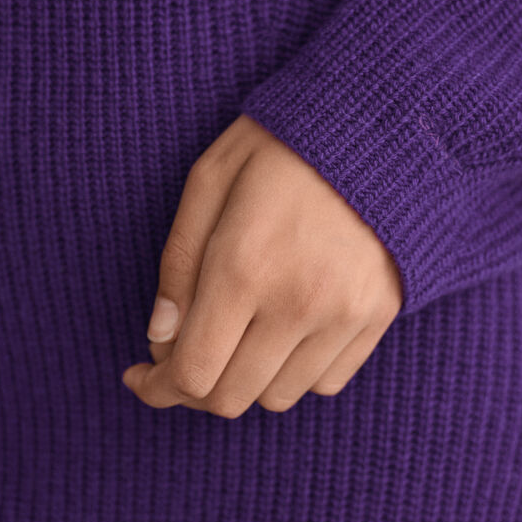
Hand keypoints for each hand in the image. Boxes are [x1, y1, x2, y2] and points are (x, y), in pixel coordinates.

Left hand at [121, 113, 402, 417]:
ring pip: (277, 397)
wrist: (379, 123)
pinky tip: (285, 332)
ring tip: (240, 335)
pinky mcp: (379, 315)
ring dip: (246, 378)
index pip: (191, 372)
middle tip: (186, 354)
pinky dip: (295, 371)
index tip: (142, 374)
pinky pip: (326, 381)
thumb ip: (179, 261)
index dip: (157, 386)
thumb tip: (160, 337)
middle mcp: (298, 302)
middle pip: (230, 397)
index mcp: (244, 265)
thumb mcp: (212, 178)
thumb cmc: (284, 143)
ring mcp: (345, 313)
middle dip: (195, 387)